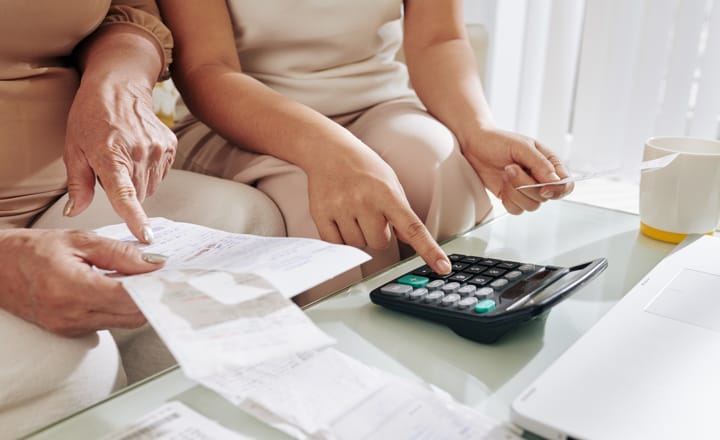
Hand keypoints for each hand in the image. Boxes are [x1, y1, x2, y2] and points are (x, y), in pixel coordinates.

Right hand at [0, 229, 165, 336]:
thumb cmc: (32, 250)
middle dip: (151, 296)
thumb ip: (120, 253)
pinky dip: (120, 308)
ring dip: (137, 304)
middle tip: (164, 278)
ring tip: (142, 281)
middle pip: (131, 315)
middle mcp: (71, 315)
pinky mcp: (70, 331)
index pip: (128, 297)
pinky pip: (107, 323)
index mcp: (71, 288)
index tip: (172, 277)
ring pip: (122, 322)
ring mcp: (69, 327)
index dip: (154, 287)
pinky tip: (122, 290)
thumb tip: (154, 263)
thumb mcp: (79, 240)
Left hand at [64, 78, 176, 242]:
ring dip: (137, 181)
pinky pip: (161, 174)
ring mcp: (158, 150)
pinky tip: (138, 152)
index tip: (145, 236)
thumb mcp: (74, 149)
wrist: (119, 88)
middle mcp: (139, 153)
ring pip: (150, 187)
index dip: (135, 218)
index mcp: (111, 156)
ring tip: (124, 157)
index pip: (125, 195)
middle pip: (137, 196)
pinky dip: (149, 170)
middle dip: (124, 191)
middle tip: (111, 168)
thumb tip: (75, 211)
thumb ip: (77, 184)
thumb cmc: (91, 117)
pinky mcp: (170, 147)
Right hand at [307, 150, 450, 273]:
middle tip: (370, 213)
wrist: (328, 151)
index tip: (442, 267)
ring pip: (358, 245)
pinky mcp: (322, 215)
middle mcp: (365, 201)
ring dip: (358, 234)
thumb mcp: (390, 182)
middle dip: (377, 233)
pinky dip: (340, 238)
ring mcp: (342, 208)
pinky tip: (340, 218)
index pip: (413, 228)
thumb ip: (400, 211)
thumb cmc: (363, 166)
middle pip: (380, 243)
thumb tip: (409, 238)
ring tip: (353, 211)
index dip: (429, 250)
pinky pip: (336, 244)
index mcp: (387, 193)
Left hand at [461, 127, 572, 213]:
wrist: (475, 145)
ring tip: (505, 172)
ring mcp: (526, 189)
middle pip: (546, 197)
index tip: (543, 188)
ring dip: (515, 191)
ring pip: (531, 205)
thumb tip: (555, 181)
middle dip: (526, 185)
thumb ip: (540, 164)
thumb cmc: (499, 140)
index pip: (566, 184)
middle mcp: (540, 178)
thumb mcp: (522, 147)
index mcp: (550, 164)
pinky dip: (508, 199)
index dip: (558, 190)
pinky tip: (502, 184)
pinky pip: (517, 210)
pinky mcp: (512, 197)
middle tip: (511, 168)